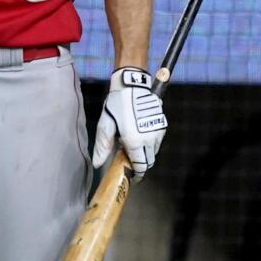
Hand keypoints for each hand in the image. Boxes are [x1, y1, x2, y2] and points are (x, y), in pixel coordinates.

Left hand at [92, 67, 167, 182]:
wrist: (132, 85)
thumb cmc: (116, 105)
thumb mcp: (105, 125)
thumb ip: (102, 147)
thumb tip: (98, 164)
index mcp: (135, 141)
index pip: (141, 166)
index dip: (137, 173)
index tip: (132, 175)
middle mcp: (149, 139)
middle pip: (149, 161)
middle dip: (140, 164)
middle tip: (128, 159)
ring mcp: (158, 132)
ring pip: (154, 151)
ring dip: (145, 152)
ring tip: (131, 143)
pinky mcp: (162, 125)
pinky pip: (157, 140)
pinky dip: (150, 143)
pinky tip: (138, 134)